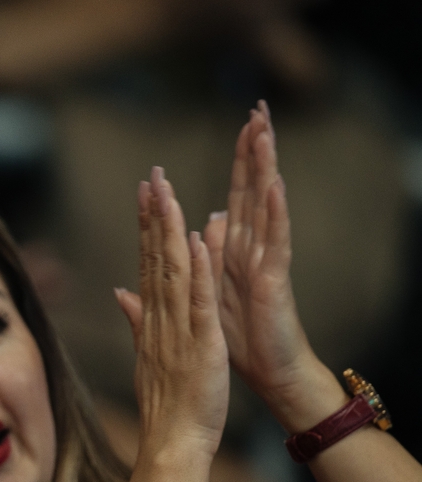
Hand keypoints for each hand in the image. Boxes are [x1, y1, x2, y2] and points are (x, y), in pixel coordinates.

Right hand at [115, 166, 227, 460]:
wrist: (171, 442)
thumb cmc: (166, 405)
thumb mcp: (148, 355)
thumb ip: (136, 319)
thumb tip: (119, 292)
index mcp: (153, 320)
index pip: (148, 263)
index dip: (146, 225)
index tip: (145, 193)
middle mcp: (160, 318)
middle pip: (155, 257)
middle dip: (154, 215)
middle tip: (152, 176)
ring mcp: (179, 329)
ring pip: (173, 271)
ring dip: (170, 230)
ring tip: (167, 194)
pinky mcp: (201, 344)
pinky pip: (198, 302)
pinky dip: (197, 272)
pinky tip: (196, 242)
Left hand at [202, 102, 344, 429]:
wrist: (267, 371)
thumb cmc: (240, 334)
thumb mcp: (212, 287)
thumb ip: (208, 251)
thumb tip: (206, 219)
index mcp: (232, 247)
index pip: (235, 193)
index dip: (237, 159)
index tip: (245, 120)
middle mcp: (250, 246)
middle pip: (252, 188)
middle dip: (255, 149)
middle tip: (258, 109)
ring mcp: (264, 259)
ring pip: (265, 205)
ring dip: (264, 168)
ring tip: (266, 133)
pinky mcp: (274, 278)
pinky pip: (276, 240)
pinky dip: (275, 213)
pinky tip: (275, 186)